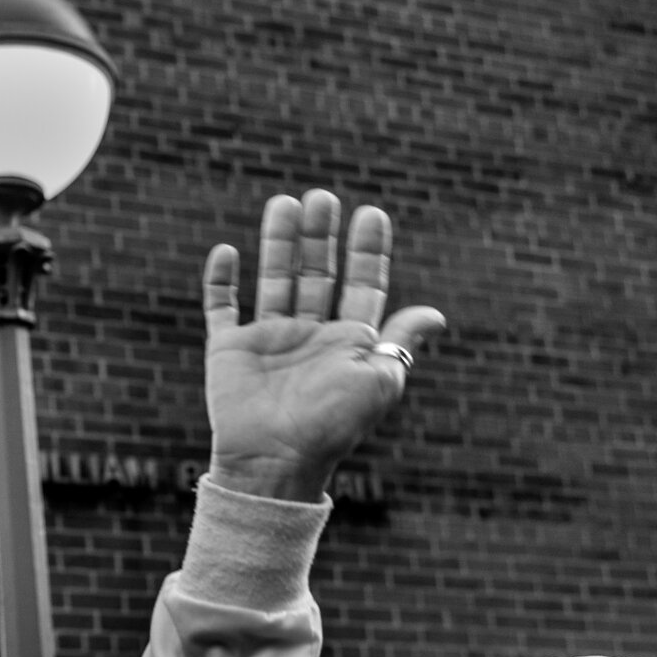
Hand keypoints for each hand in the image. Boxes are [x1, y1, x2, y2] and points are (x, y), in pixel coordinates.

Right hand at [201, 190, 446, 500]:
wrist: (275, 459)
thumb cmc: (332, 424)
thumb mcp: (379, 380)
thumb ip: (400, 340)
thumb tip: (435, 315)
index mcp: (347, 342)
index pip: (363, 285)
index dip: (368, 251)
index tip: (372, 215)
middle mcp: (309, 335)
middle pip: (317, 273)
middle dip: (321, 236)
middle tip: (324, 197)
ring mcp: (267, 339)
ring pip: (274, 279)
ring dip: (279, 242)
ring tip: (285, 203)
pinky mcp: (228, 349)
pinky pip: (221, 308)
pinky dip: (220, 281)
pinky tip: (227, 251)